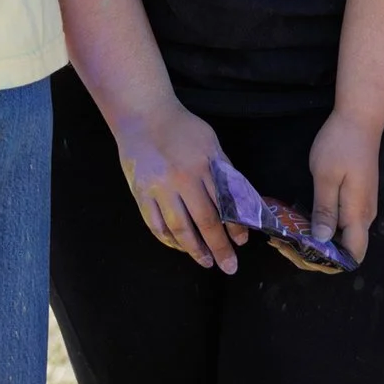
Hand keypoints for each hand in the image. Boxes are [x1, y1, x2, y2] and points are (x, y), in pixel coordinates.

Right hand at [112, 101, 248, 271]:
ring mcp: (159, 188)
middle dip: (219, 247)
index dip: (235, 226)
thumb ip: (224, 171)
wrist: (144, 117)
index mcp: (205, 164)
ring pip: (179, 228)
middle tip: (229, 266)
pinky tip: (180, 247)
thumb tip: (242, 201)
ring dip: (194, 249)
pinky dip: (168, 240)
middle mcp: (182, 179)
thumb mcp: (211, 143)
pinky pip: (156, 225)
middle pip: (205, 221)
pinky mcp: (140, 194)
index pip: (225, 203)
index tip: (243, 241)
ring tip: (206, 262)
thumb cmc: (183, 129)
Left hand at [308, 108, 382, 264]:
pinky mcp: (360, 195)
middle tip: (290, 242)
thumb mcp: (326, 176)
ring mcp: (364, 204)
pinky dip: (327, 222)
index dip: (332, 262)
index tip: (305, 255)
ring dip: (323, 236)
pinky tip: (307, 213)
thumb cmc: (340, 145)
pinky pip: (345, 219)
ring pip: (346, 233)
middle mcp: (365, 214)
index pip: (354, 253)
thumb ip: (325, 210)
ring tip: (293, 229)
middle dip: (322, 250)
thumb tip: (322, 241)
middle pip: (349, 246)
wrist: (361, 118)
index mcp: (358, 213)